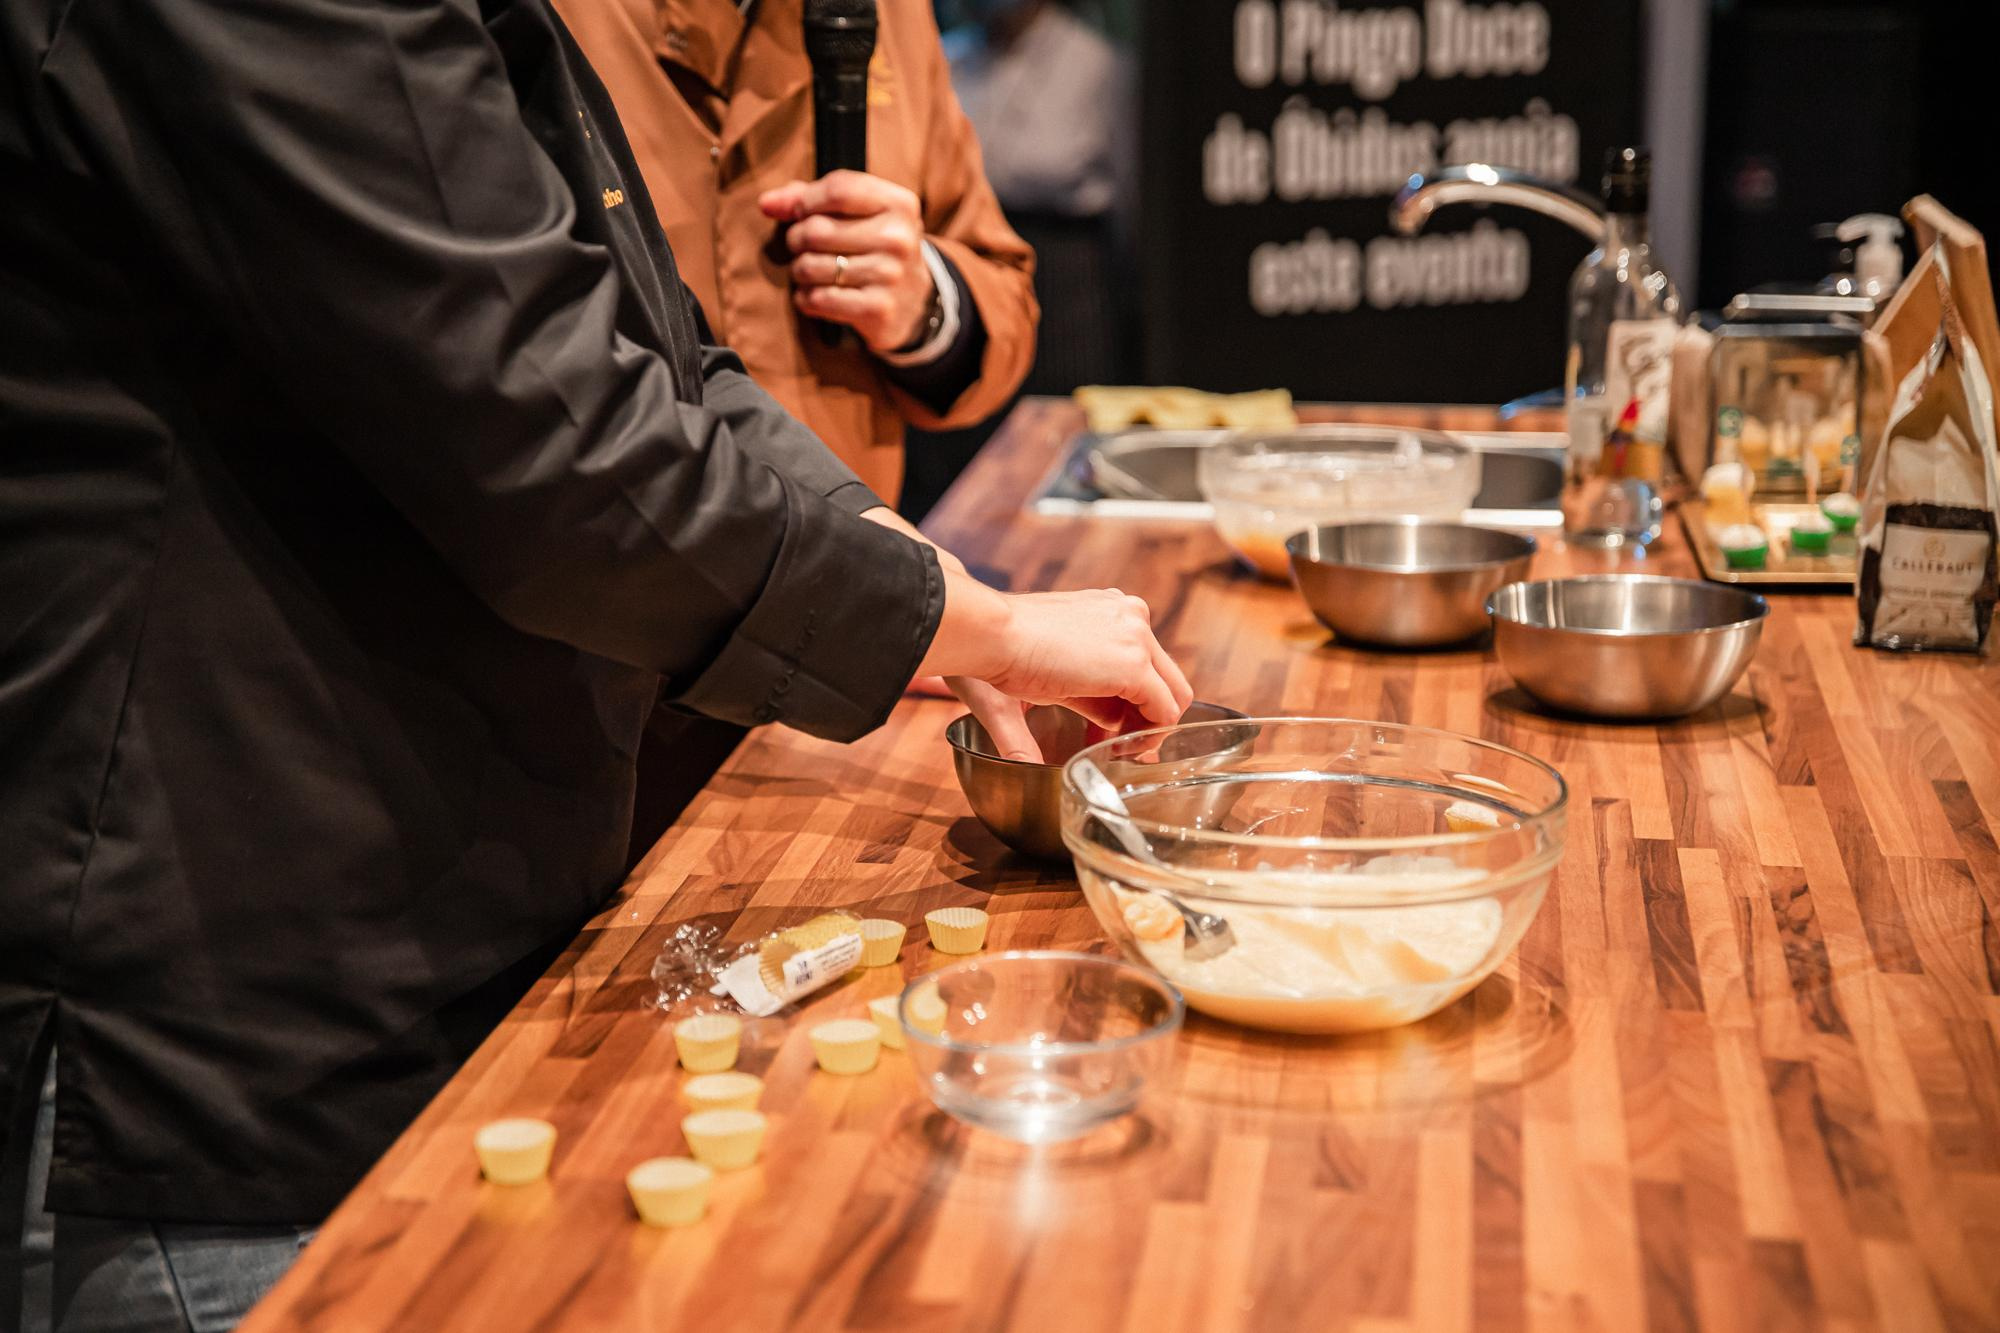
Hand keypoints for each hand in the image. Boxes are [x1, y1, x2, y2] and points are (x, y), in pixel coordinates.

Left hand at [759, 171, 933, 354]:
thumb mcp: (858, 214)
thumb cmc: (874, 248)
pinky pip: (818, 299)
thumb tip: (766, 203)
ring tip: (811, 272)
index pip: (837, 189)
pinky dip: (805, 298)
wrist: (914, 303)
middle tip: (804, 247)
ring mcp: (890, 275)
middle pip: (816, 230)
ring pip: (810, 266)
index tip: (800, 213)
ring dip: (799, 271)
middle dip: (796, 239)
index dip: (806, 201)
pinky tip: (815, 295)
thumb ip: (810, 198)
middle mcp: (898, 238)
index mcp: (898, 204)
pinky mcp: (878, 309)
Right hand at [852, 508, 1190, 760]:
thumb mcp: (1049, 677)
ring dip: (1146, 727)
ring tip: (1111, 748)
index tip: (1102, 730)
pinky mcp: (1134, 664)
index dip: (1128, 704)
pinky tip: (1118, 748)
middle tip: (1114, 745)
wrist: (983, 634)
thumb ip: (1083, 701)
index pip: (1140, 663)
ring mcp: (1136, 636)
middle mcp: (1129, 616)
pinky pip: (1165, 706)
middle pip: (1163, 676)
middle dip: (1144, 717)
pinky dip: (1149, 733)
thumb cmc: (994, 652)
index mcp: (1108, 611)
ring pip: (1171, 691)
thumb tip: (1096, 736)